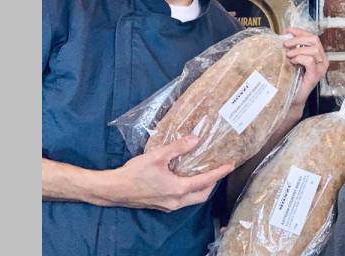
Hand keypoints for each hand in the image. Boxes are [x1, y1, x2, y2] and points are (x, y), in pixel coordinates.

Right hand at [110, 135, 233, 211]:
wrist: (114, 189)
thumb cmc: (134, 173)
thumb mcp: (158, 156)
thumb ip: (178, 147)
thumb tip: (195, 139)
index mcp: (178, 189)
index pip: (205, 181)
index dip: (219, 173)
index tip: (230, 166)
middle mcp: (176, 201)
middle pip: (202, 195)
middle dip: (212, 184)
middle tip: (217, 170)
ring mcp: (168, 205)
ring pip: (192, 199)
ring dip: (201, 188)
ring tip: (203, 173)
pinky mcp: (161, 205)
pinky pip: (182, 200)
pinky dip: (189, 191)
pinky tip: (184, 179)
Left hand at [282, 27, 328, 107]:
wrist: (292, 97)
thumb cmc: (292, 78)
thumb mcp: (293, 59)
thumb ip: (293, 48)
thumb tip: (284, 35)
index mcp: (318, 54)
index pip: (312, 36)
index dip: (299, 31)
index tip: (287, 31)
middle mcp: (322, 59)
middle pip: (314, 39)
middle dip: (298, 39)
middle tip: (285, 44)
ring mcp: (321, 68)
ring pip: (313, 49)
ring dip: (297, 49)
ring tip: (288, 55)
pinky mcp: (316, 75)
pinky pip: (310, 60)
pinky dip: (299, 58)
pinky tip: (292, 62)